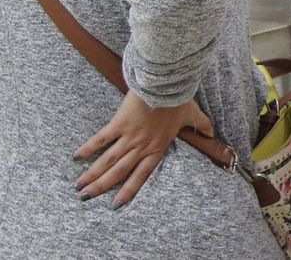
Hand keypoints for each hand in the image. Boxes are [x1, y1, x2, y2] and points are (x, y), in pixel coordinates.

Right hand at [74, 92, 212, 206]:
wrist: (166, 85)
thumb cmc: (179, 100)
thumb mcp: (193, 115)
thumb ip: (201, 126)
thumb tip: (212, 133)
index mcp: (156, 148)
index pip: (140, 176)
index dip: (128, 190)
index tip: (116, 204)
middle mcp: (141, 147)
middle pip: (119, 172)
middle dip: (102, 186)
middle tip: (86, 197)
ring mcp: (129, 137)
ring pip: (108, 160)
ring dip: (92, 174)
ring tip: (79, 185)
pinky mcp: (119, 123)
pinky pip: (101, 139)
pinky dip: (89, 148)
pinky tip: (77, 157)